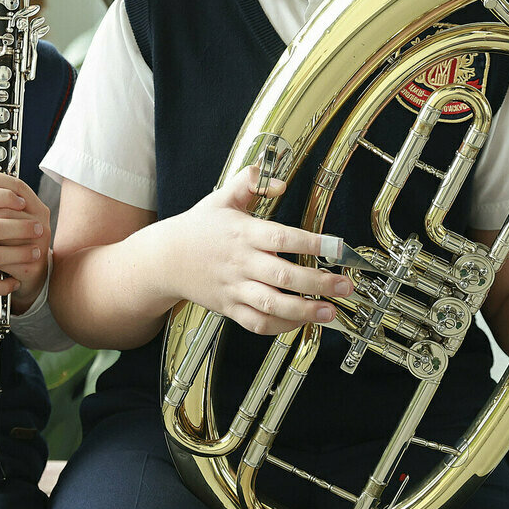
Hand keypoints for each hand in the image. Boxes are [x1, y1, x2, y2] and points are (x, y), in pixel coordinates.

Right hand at [146, 164, 348, 334]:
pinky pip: (257, 323)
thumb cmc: (198, 228)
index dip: (312, 243)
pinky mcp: (229, 307)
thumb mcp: (222, 196)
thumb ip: (251, 182)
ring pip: (272, 305)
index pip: (282, 238)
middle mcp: (240, 262)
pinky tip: (301, 322)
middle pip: (283, 276)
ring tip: (329, 312)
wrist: (164, 259)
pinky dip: (280, 326)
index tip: (337, 247)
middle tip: (344, 286)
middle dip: (318, 283)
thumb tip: (280, 181)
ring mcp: (234, 288)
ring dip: (304, 311)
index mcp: (243, 233)